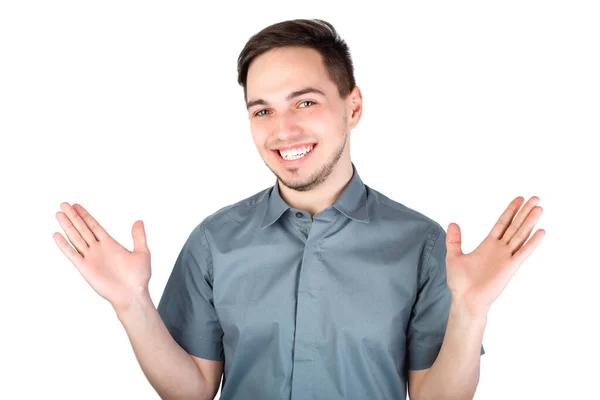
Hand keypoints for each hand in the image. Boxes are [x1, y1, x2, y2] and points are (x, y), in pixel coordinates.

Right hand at [53, 202, 151, 310]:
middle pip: (83, 229)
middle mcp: (98, 249)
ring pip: (76, 238)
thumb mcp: (142, 253)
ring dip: (67, 226)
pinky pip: (72, 254)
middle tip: (64, 204)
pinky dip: (64, 245)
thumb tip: (139, 221)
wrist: (132, 295)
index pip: (94, 226)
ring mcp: (91, 258)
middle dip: (73, 217)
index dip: (85, 216)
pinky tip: (57, 235)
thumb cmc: (139, 278)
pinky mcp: (85, 268)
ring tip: (59, 214)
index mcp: (110, 244)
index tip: (76, 206)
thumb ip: (138, 237)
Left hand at [445, 196, 544, 316]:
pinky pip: (523, 252)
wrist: (465, 299)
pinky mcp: (510, 267)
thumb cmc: (460, 282)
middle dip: (524, 212)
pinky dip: (532, 242)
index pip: (502, 223)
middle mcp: (499, 249)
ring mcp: (506, 258)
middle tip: (535, 198)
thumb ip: (454, 240)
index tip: (519, 199)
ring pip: (520, 235)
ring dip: (530, 222)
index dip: (510, 211)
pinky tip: (540, 231)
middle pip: (515, 226)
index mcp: (488, 245)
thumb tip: (452, 223)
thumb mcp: (454, 256)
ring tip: (539, 207)